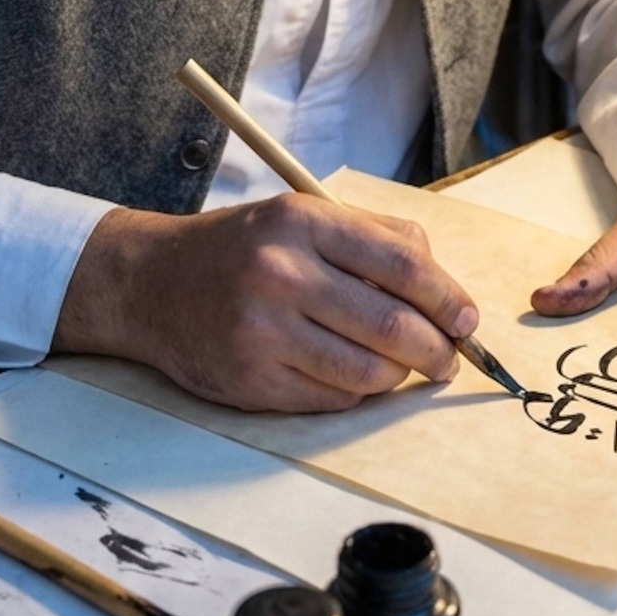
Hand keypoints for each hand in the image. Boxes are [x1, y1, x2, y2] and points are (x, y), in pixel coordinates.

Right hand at [53, 193, 479, 412]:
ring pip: (368, 370)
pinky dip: (359, 393)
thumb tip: (443, 286)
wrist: (149, 284)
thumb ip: (373, 237)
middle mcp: (282, 274)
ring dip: (401, 376)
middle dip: (438, 349)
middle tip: (449, 358)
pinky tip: (357, 378)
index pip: (403, 263)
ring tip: (405, 368)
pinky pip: (332, 398)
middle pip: (392, 324)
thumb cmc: (240, 248)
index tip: (467, 319)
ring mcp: (264, 331)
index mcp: (302, 223)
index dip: (447, 296)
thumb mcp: (300, 216)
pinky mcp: (252, 380)